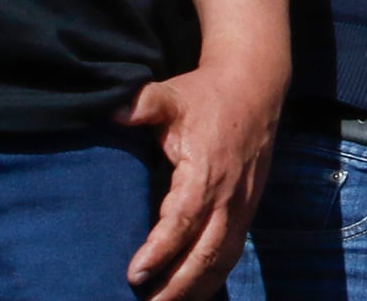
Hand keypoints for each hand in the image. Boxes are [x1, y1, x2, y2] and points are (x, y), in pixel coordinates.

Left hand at [119, 57, 283, 300]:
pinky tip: (193, 291)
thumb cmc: (208, 94)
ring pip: (222, 258)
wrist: (256, 86)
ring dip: (195, 287)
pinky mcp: (248, 209)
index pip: (182, 222)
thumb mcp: (173, 94)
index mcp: (207, 172)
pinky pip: (231, 251)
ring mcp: (242, 205)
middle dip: (177, 285)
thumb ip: (143, 103)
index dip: (160, 251)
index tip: (135, 273)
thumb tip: (111, 110)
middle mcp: (228, 195)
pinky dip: (213, 276)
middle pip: (206, 253)